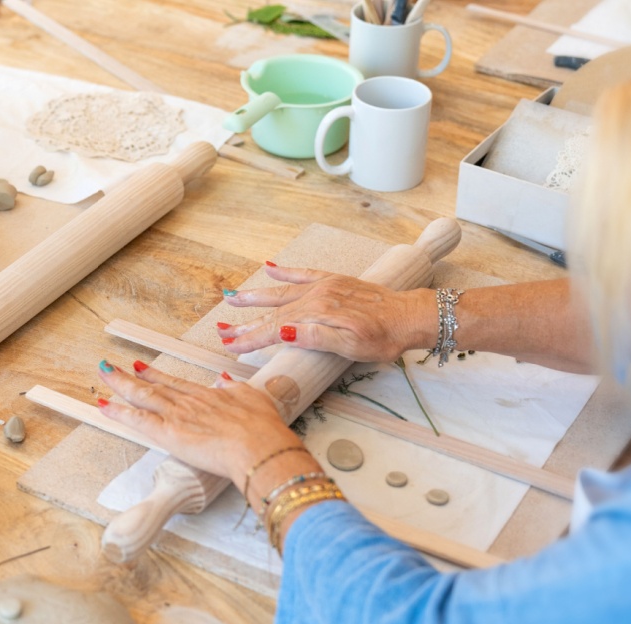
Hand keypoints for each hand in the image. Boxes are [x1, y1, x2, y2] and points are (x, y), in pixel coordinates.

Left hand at [96, 361, 307, 486]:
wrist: (259, 446)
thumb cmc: (262, 428)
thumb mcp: (253, 398)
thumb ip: (234, 388)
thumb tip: (223, 380)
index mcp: (207, 395)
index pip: (175, 384)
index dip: (156, 376)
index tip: (142, 368)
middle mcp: (188, 402)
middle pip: (154, 386)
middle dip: (131, 376)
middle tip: (112, 367)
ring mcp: (177, 416)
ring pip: (142, 397)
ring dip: (120, 385)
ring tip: (104, 374)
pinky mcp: (169, 433)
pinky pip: (138, 421)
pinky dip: (119, 412)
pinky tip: (104, 405)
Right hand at [219, 265, 436, 362]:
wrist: (409, 315)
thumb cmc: (383, 338)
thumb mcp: (351, 347)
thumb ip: (315, 337)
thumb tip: (282, 331)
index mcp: (316, 315)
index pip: (274, 329)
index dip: (250, 338)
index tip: (230, 346)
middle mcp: (315, 297)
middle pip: (273, 312)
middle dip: (245, 322)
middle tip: (221, 330)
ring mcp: (324, 287)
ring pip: (282, 293)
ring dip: (256, 297)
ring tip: (233, 299)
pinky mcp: (333, 282)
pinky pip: (303, 274)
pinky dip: (285, 272)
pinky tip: (269, 268)